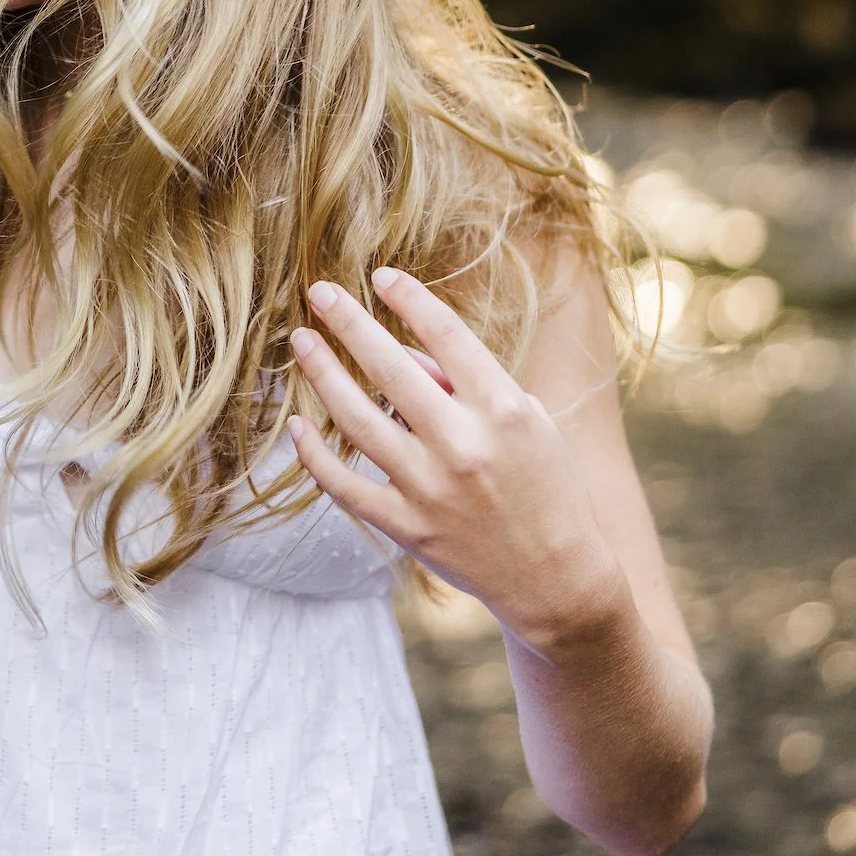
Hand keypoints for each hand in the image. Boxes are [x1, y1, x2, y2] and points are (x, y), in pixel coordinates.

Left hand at [288, 268, 628, 657]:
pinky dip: (316, 456)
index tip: (380, 276)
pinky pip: (346, 485)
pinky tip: (298, 426)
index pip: (446, 334)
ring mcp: (431, 488)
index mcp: (503, 408)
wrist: (557, 579)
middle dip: (349, 323)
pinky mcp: (409, 527)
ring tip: (303, 342)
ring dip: (323, 375)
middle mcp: (464, 444)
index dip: (409, 298)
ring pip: (357, 420)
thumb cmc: (546, 486)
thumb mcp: (528, 421)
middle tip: (320, 293)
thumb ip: (467, 385)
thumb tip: (404, 353)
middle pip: (390, 368)